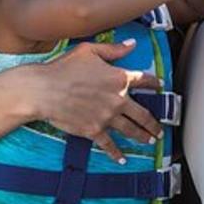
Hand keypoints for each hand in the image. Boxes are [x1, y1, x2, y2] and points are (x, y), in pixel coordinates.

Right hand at [35, 40, 162, 162]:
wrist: (44, 90)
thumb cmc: (64, 68)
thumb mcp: (89, 51)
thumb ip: (114, 49)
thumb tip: (132, 45)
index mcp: (119, 78)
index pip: (143, 80)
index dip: (153, 83)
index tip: (159, 87)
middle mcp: (118, 99)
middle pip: (143, 114)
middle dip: (153, 123)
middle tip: (159, 129)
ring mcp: (107, 117)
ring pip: (131, 130)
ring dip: (142, 136)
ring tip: (150, 141)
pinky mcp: (94, 130)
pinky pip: (109, 144)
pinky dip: (116, 153)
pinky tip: (122, 159)